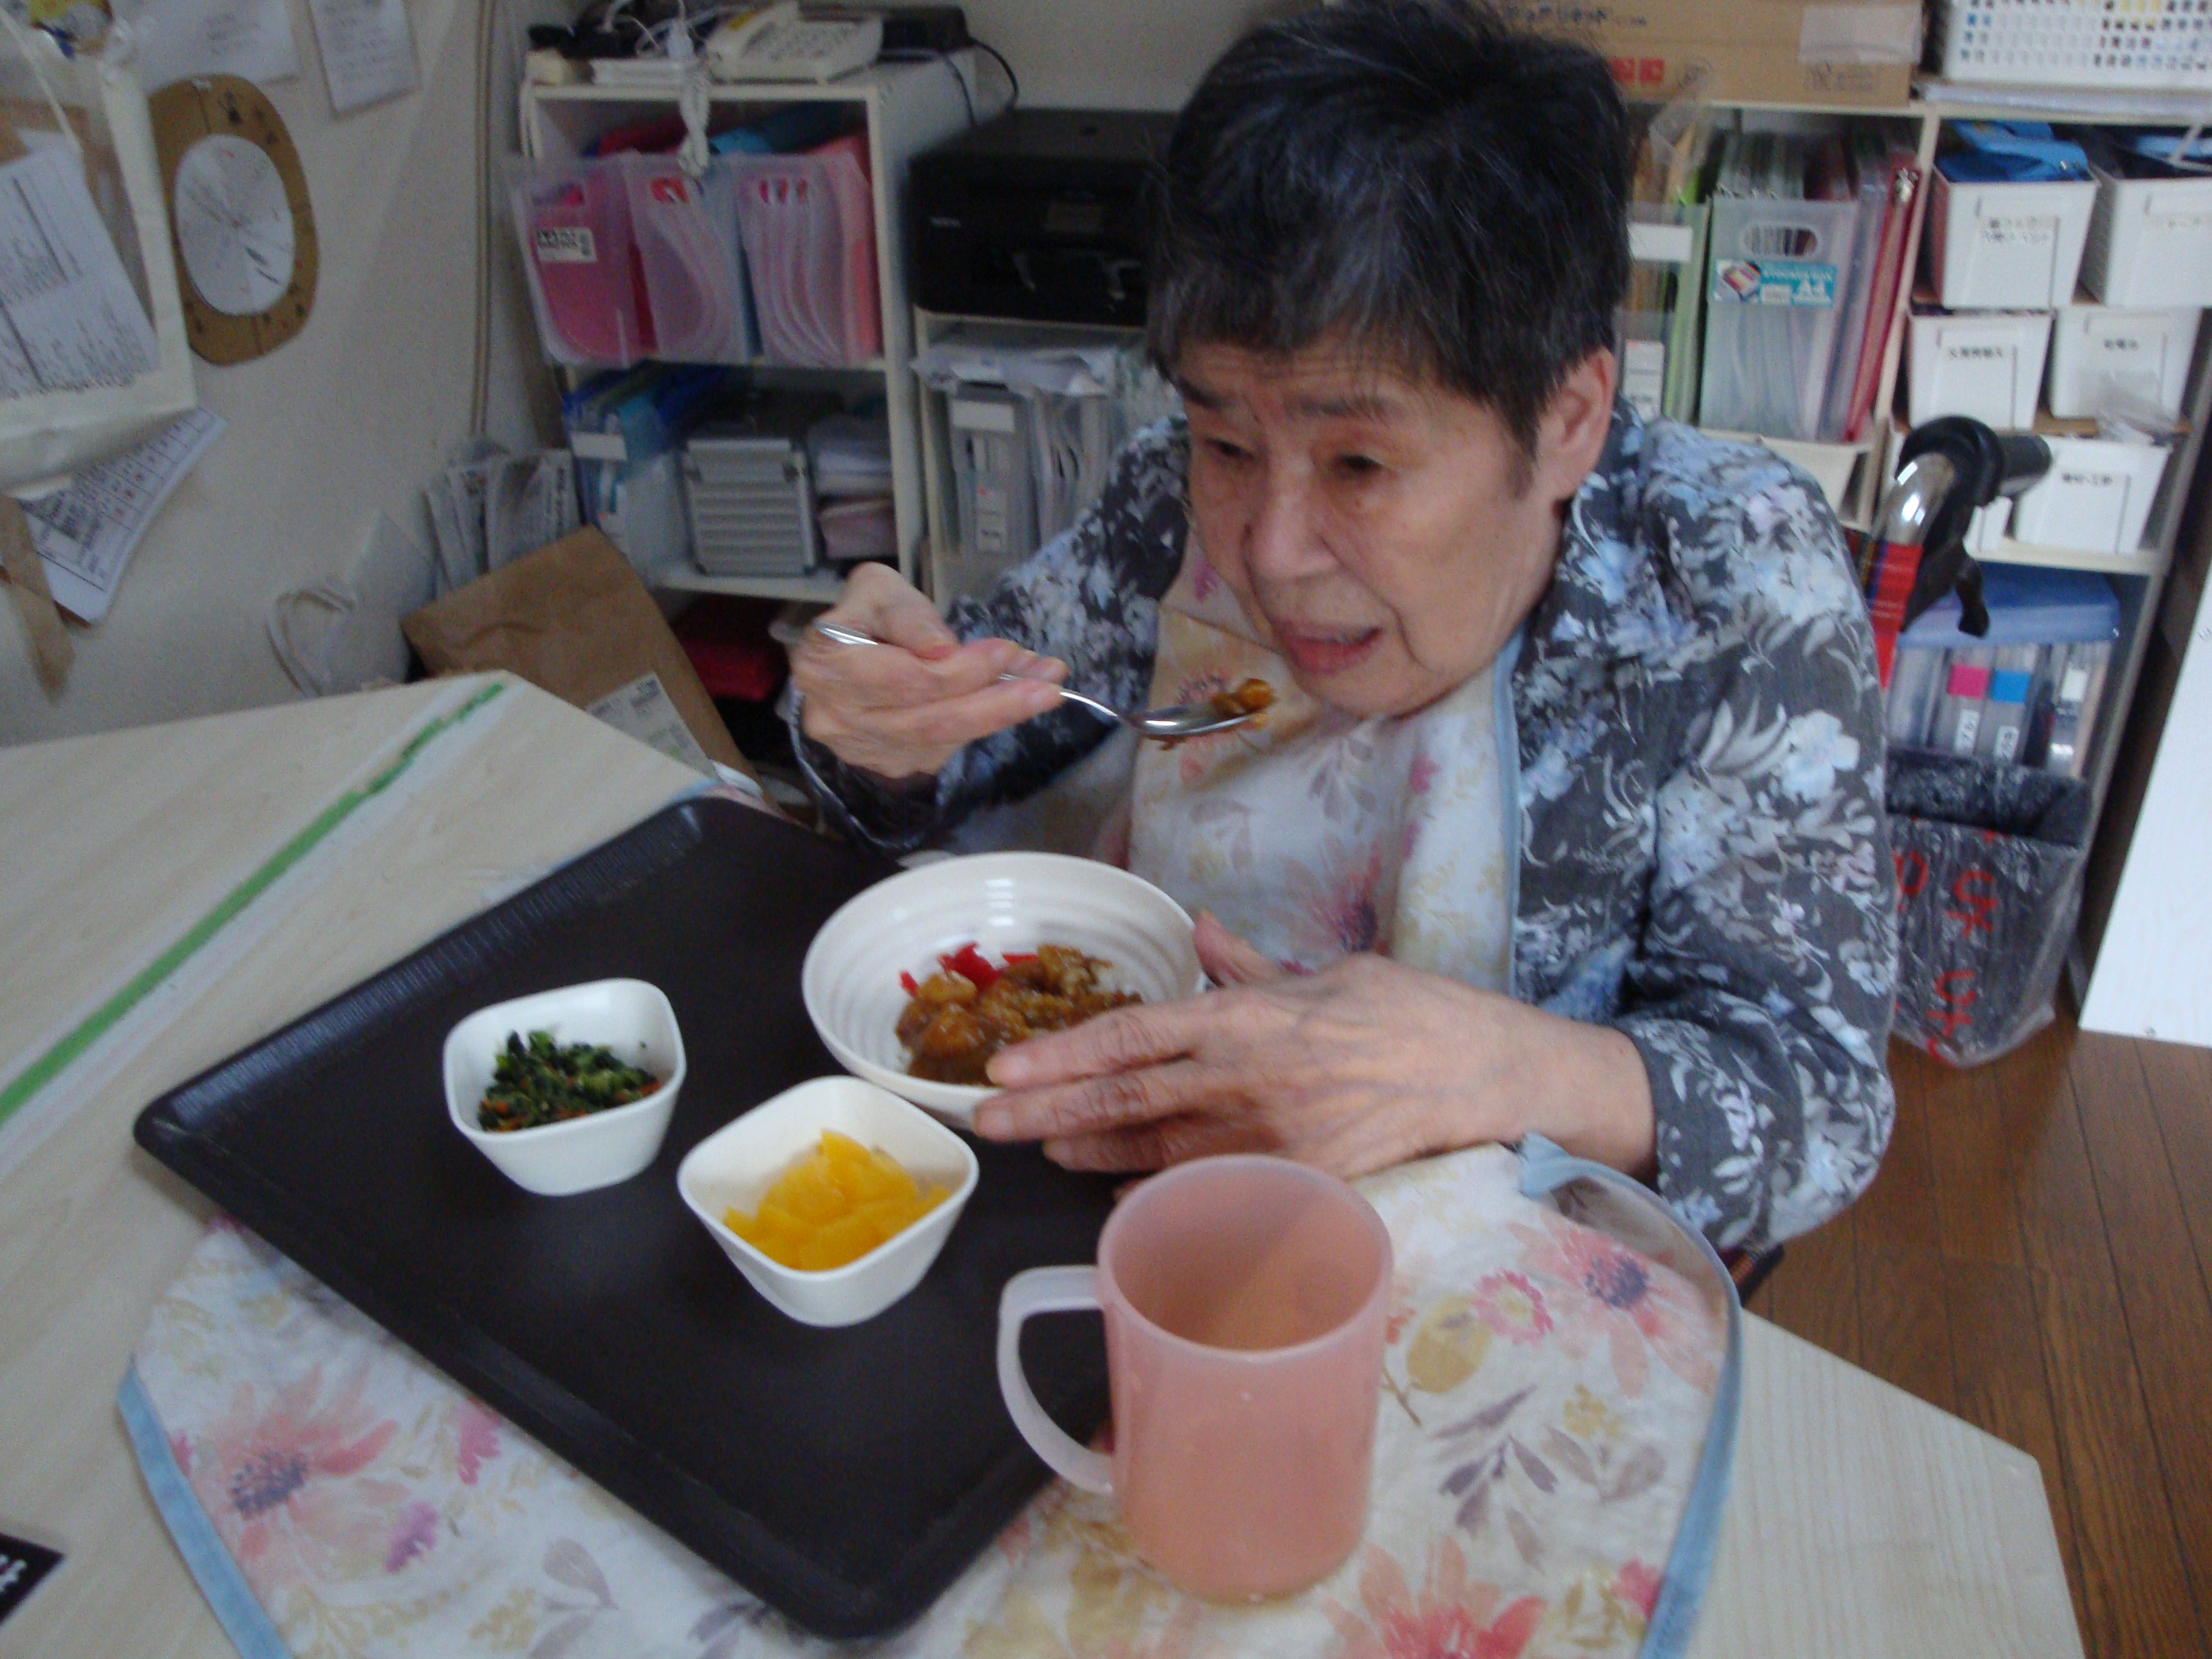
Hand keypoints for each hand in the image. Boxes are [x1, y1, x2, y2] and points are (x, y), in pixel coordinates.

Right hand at [788, 563, 1066, 779]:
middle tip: (1049, 685)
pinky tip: (1015, 699)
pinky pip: (945, 748)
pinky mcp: (890, 762)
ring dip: (1000, 714)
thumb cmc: (864, 614)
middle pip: (928, 719)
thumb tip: (942, 650)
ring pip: (942, 740)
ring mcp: (863, 748)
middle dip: (995, 701)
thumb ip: (907, 616)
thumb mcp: (879, 589)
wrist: (840, 655)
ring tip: (1045, 688)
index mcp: (825, 665)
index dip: (959, 670)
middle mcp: (837, 717)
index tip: (1007, 652)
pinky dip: (984, 723)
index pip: (903, 678)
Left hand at [972, 912, 1655, 1179]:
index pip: (1135, 1036)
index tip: (1007, 1070)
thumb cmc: (1413, 1012)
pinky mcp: (1299, 1183)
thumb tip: (1203, 930)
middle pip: (1128, 1100)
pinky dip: (1159, 1192)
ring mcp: (1272, 1140)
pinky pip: (1211, 1190)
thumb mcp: (1329, 969)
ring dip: (1092, 1150)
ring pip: (1158, 1150)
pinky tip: (1119, 1194)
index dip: (1063, 1055)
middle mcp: (1248, 1080)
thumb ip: (1252, 966)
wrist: (1490, 1077)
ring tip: (1042, 1148)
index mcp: (1250, 1017)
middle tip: (988, 1124)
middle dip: (1050, 1113)